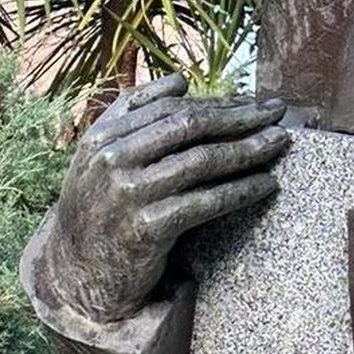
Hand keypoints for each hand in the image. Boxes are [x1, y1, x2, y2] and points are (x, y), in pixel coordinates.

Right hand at [37, 74, 289, 322]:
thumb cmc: (98, 206)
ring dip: (249, 150)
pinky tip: (266, 184)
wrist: (74, 273)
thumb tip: (180, 81)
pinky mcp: (146, 229)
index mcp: (103, 136)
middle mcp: (112, 160)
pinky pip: (205, 203)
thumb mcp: (101, 155)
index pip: (172, 109)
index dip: (218, 102)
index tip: (253, 102)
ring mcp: (128, 194)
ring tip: (280, 143)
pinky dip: (240, 191)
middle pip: (190, 127)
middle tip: (277, 113)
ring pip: (203, 162)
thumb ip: (133, 113)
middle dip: (240, 117)